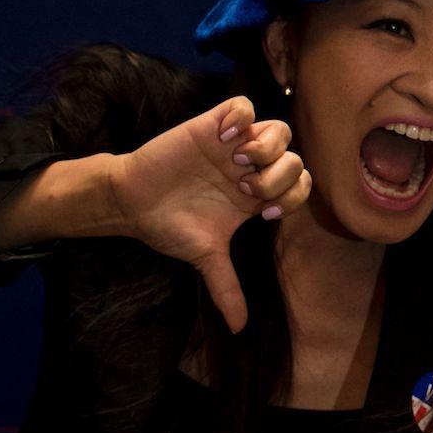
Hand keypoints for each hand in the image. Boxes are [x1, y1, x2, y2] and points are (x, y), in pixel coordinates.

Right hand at [108, 95, 310, 333]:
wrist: (132, 203)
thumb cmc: (170, 225)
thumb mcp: (204, 256)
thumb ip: (226, 286)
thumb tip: (239, 327)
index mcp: (258, 195)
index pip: (300, 186)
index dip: (292, 196)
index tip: (262, 213)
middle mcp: (252, 168)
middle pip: (295, 157)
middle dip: (278, 175)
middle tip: (246, 187)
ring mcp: (234, 145)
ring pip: (278, 128)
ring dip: (265, 146)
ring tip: (237, 161)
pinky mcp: (211, 125)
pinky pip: (243, 106)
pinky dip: (240, 117)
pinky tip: (223, 137)